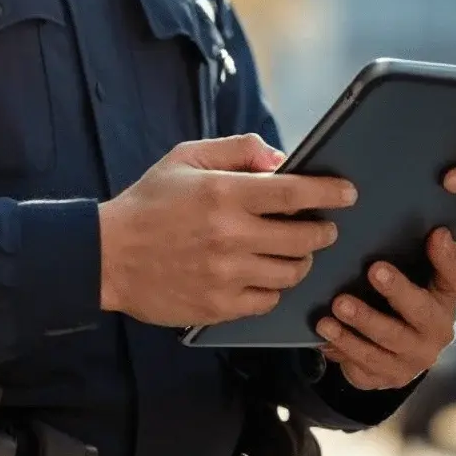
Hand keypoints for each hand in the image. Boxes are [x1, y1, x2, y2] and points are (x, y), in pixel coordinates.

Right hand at [99, 135, 355, 327]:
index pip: (295, 192)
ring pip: (291, 272)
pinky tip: (265, 274)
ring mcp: (226, 275)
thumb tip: (280, 159)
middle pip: (304, 237)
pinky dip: (275, 287)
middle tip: (322, 226)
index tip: (348, 193)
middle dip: (322, 230)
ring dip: (301, 260)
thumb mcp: (186, 158)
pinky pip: (268, 299)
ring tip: (293, 250)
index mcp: (224, 194)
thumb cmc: (149, 203)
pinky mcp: (219, 306)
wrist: (107, 257)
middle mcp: (230, 236)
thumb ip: (237, 150)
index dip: (329, 192)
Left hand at [315, 227, 455, 390]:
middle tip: (373, 270)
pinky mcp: (389, 377)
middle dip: (397, 291)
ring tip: (335, 308)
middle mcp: (437, 332)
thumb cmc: (404, 304)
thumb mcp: (414, 279)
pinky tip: (325, 333)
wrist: (398, 355)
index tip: (435, 234)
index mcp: (446, 300)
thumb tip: (429, 228)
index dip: (447, 258)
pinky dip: (343, 347)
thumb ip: (419, 255)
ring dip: (360, 323)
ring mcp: (414, 359)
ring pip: (387, 342)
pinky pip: (364, 364)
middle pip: (420, 312)